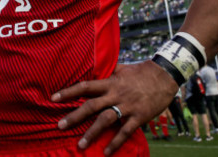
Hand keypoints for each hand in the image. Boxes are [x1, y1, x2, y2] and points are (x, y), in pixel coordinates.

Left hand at [51, 61, 177, 155]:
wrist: (164, 76)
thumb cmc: (141, 72)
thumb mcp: (121, 68)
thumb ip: (106, 72)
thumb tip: (91, 70)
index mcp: (110, 82)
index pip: (85, 86)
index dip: (68, 92)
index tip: (53, 98)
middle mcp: (115, 94)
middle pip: (91, 106)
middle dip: (74, 117)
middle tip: (59, 125)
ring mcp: (127, 106)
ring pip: (105, 121)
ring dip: (91, 133)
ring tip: (79, 145)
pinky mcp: (139, 117)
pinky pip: (125, 132)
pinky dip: (115, 143)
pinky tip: (106, 153)